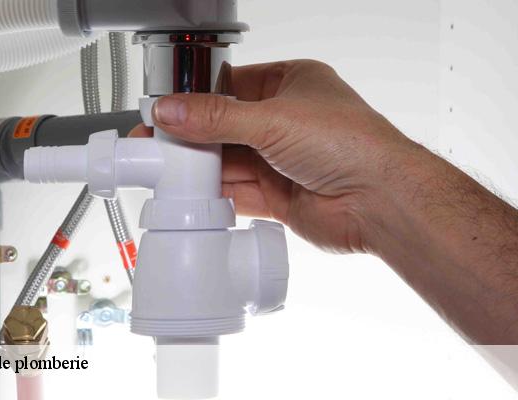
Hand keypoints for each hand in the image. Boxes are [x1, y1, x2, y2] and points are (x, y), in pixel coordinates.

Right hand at [130, 60, 418, 253]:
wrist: (381, 202)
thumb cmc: (351, 146)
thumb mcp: (273, 119)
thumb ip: (216, 118)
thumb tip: (172, 111)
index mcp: (290, 86)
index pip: (229, 87)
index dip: (195, 98)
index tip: (164, 109)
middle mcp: (285, 122)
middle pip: (224, 127)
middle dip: (192, 138)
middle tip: (155, 144)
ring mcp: (281, 160)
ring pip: (228, 162)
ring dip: (200, 168)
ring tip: (165, 171)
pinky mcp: (279, 196)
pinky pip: (237, 193)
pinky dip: (214, 194)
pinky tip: (192, 194)